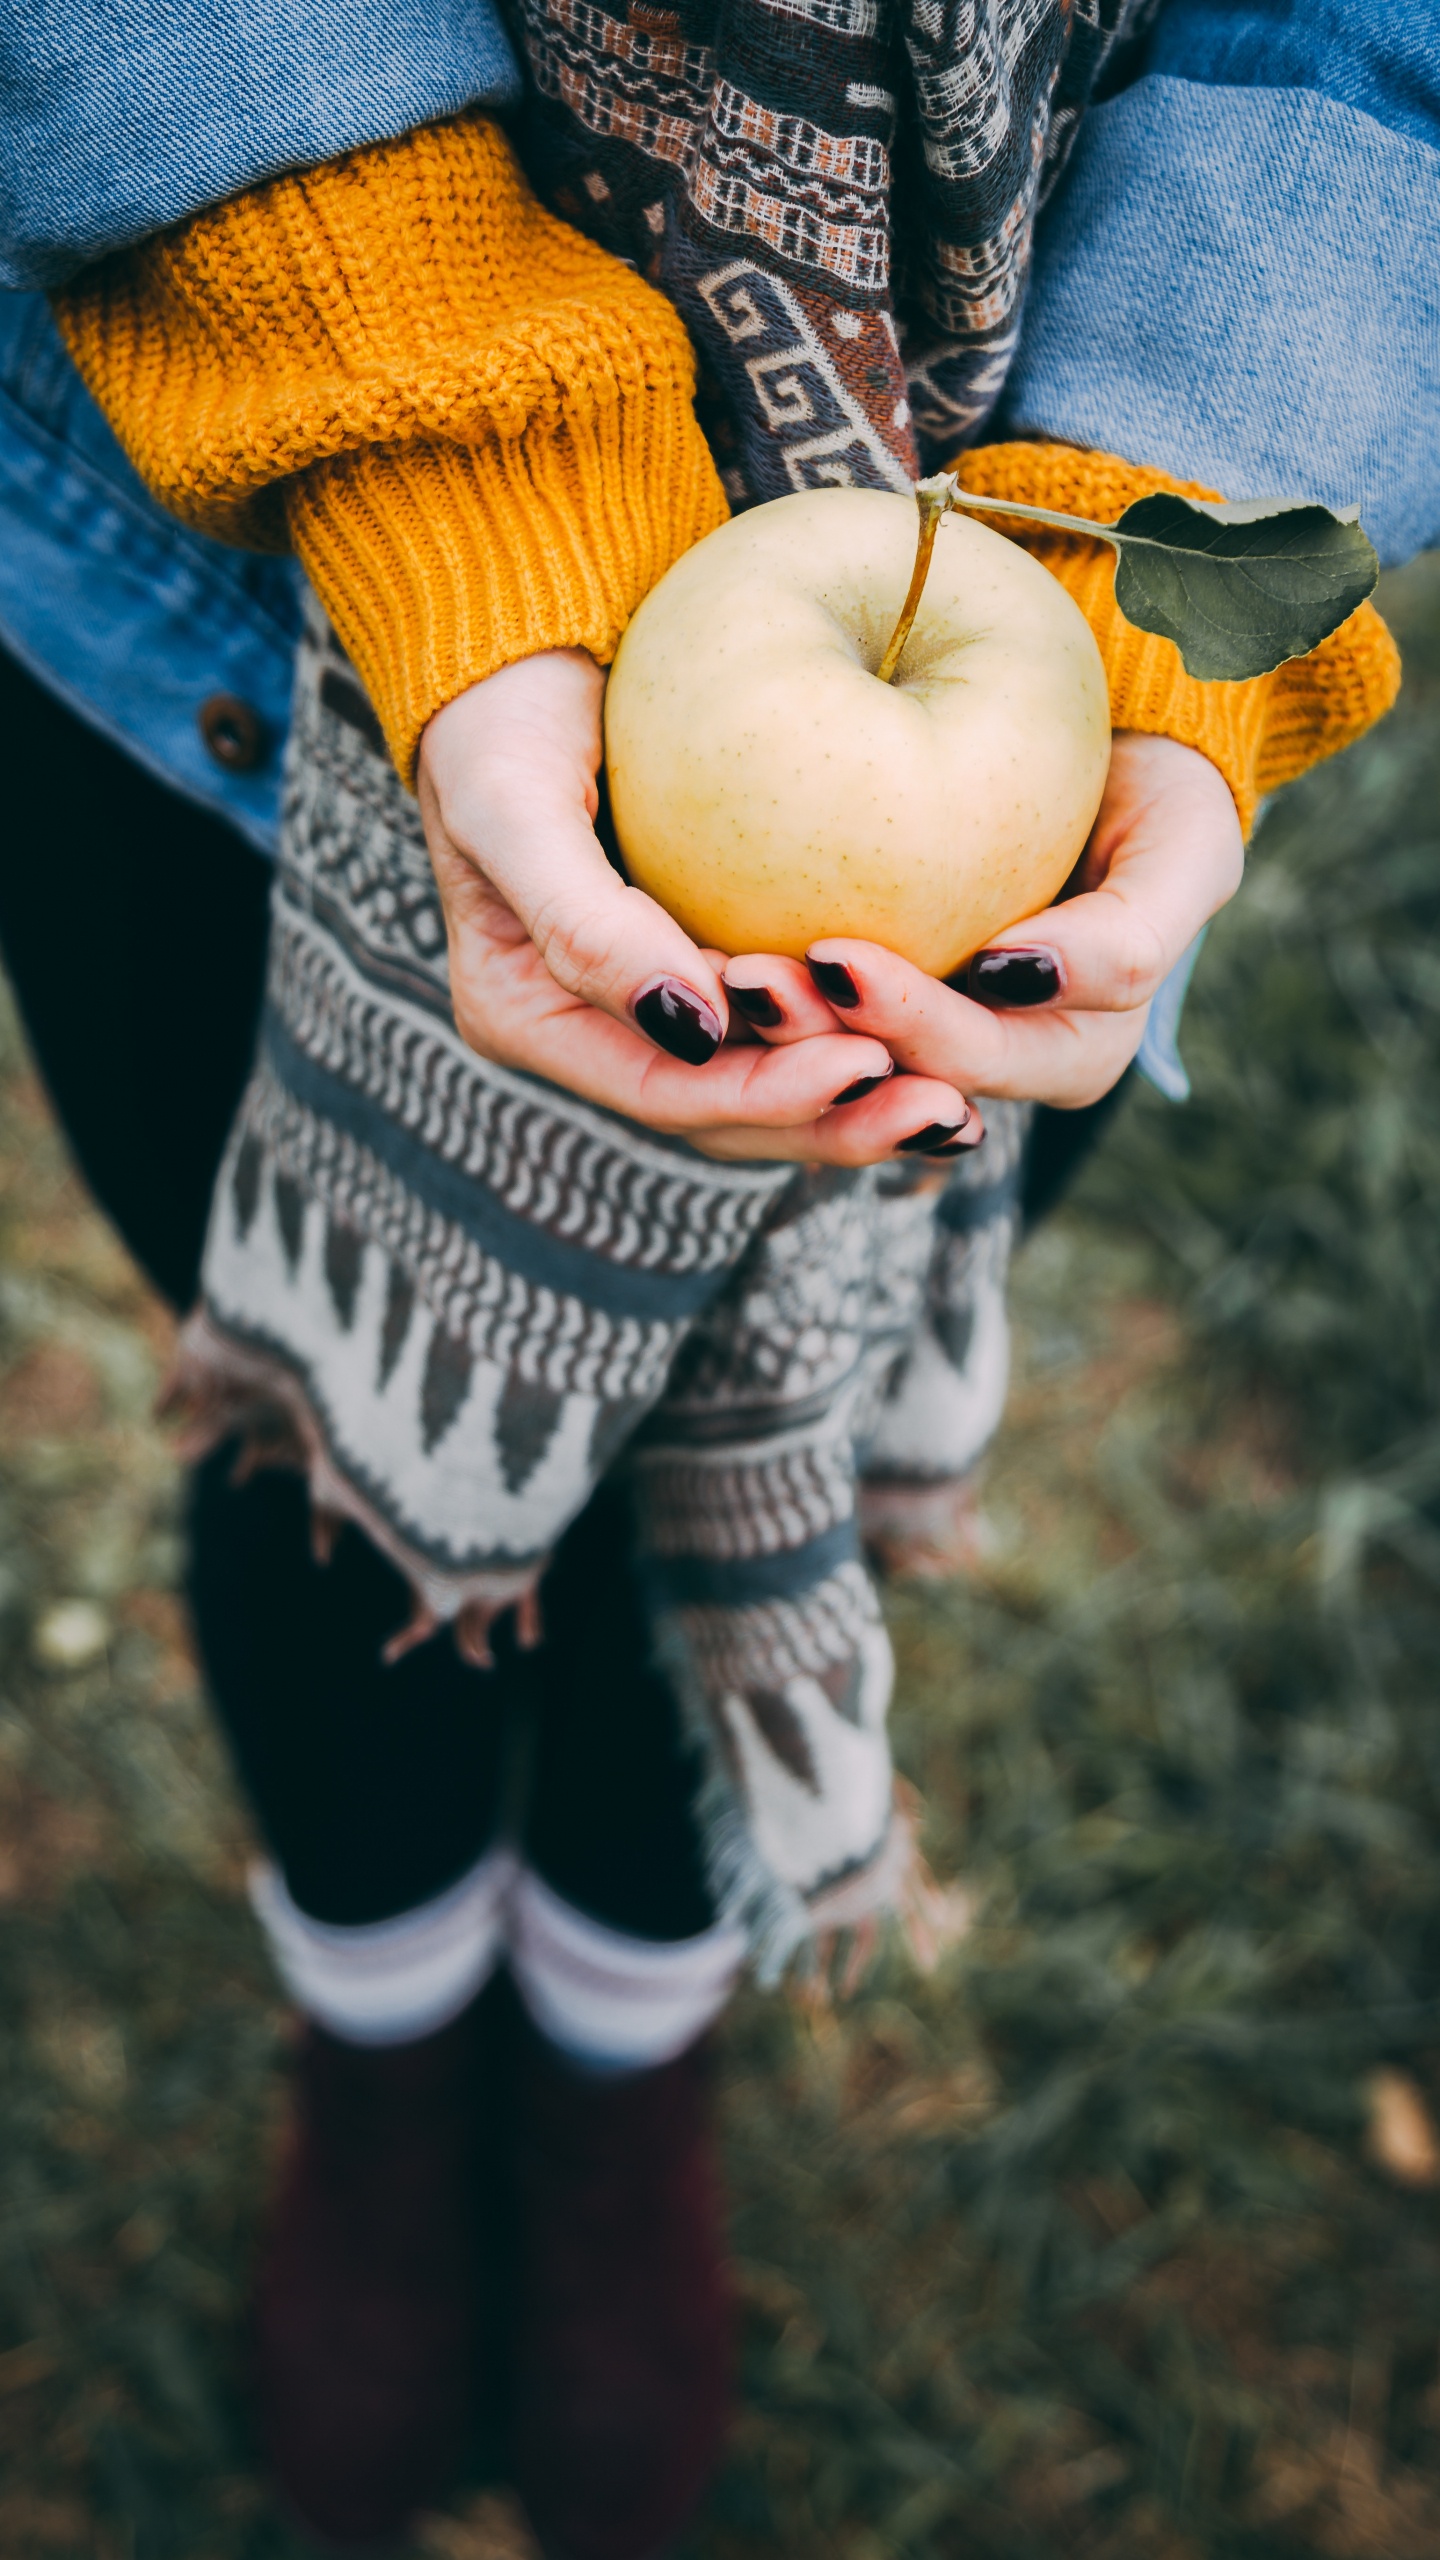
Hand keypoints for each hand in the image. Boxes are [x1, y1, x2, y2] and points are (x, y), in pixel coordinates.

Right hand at [416, 649, 975, 1161]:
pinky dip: (861, 1035)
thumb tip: (691, 1028)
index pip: (663, 1092)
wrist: (522, 643)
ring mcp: (660, 1000)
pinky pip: (793, 1021)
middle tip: (946, 1109)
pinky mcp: (715, 958)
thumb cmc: (501, 711)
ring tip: (958, 1106)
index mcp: (531, 1017)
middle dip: (834, 1121)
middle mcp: (598, 1029)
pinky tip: (940, 1039)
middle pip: (726, 1115)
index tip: (866, 1062)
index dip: (767, 1097)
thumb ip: (582, 924)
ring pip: (768, 1084)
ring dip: (860, 1101)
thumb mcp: (516, 805)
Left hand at [721, 732, 1243, 1109]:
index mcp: (1062, 1054)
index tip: (842, 962)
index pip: (969, 1059)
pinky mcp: (862, 999)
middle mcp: (984, 1064)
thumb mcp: (1186, 852)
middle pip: (884, 1074)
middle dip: (814, 1041)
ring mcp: (919, 1036)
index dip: (908, 1024)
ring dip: (767, 1033)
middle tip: (749, 977)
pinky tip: (692, 949)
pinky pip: (797, 1018)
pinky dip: (748, 999)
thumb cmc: (1159, 795)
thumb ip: (1134, 930)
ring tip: (713, 970)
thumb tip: (1015, 977)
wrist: (1110, 746)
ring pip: (830, 1064)